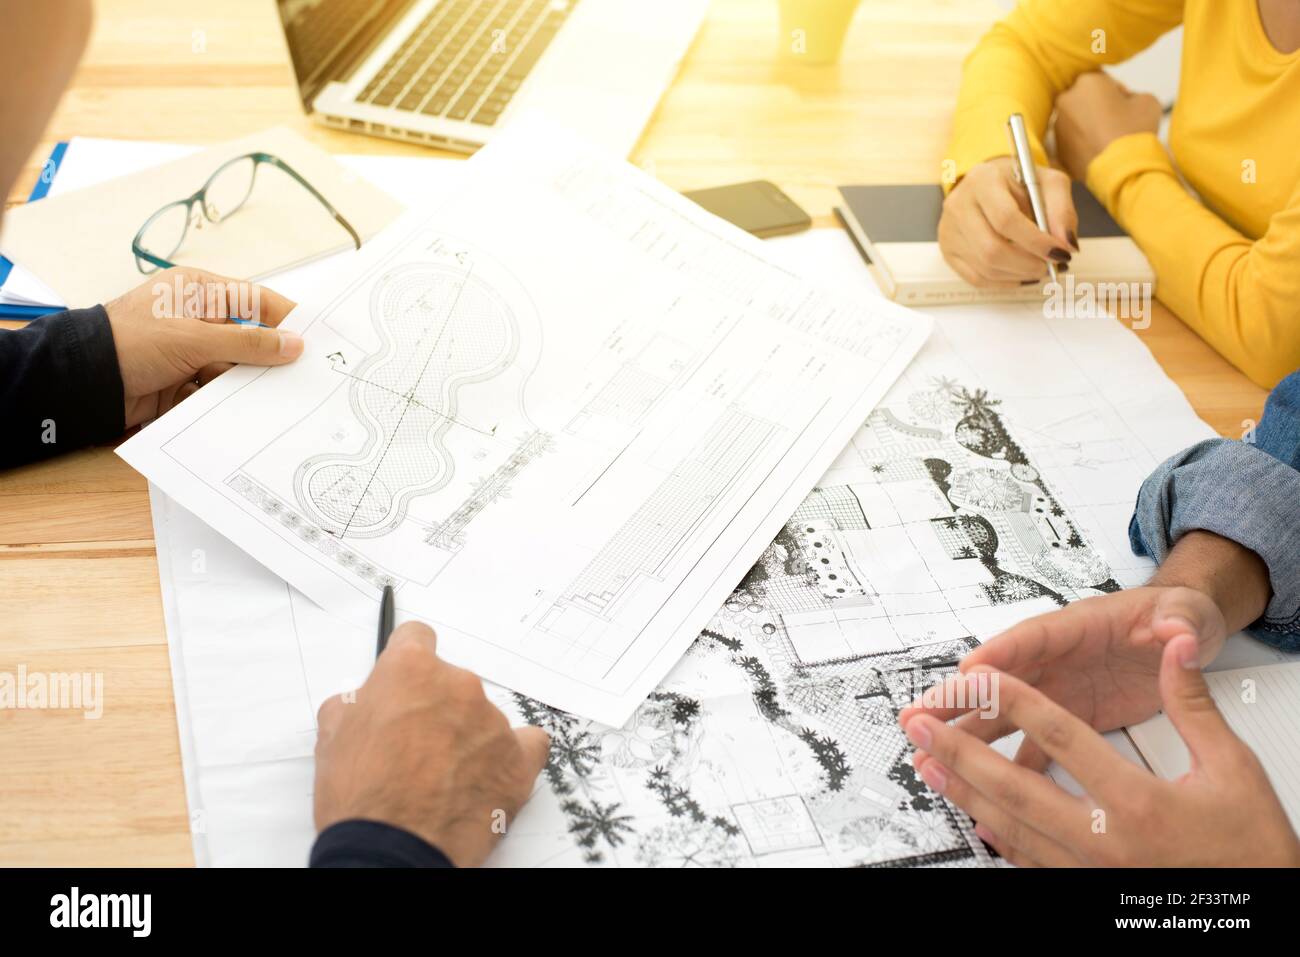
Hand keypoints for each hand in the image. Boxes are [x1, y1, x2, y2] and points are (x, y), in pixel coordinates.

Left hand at [104, 267, 302, 426]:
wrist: (82, 382)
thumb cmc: (132, 343)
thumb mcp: (195, 339)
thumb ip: (248, 342)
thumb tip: (295, 345)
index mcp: (198, 292)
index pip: (254, 300)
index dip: (286, 316)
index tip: (316, 336)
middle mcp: (197, 319)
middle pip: (248, 337)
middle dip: (269, 357)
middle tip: (304, 375)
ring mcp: (189, 353)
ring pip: (235, 368)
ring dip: (248, 383)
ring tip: (277, 398)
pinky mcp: (182, 383)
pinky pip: (216, 392)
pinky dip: (227, 402)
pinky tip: (244, 412)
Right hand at [313, 621, 550, 866]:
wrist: (392, 851)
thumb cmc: (360, 798)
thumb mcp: (332, 737)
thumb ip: (356, 703)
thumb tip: (367, 700)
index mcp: (411, 670)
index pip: (417, 638)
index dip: (407, 662)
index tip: (406, 681)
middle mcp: (459, 686)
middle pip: (451, 683)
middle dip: (434, 708)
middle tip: (413, 747)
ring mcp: (494, 721)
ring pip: (482, 716)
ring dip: (466, 737)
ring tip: (441, 779)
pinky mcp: (518, 760)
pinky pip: (528, 743)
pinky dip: (511, 754)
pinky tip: (492, 771)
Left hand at [900, 636, 1299, 865]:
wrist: (1265, 914)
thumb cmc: (1253, 851)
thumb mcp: (1233, 769)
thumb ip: (1193, 705)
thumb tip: (1178, 648)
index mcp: (1141, 805)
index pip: (1063, 738)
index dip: (1017, 701)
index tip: (980, 677)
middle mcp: (1107, 842)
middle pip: (1016, 786)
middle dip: (960, 750)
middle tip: (918, 724)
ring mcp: (1092, 871)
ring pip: (1011, 826)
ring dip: (964, 791)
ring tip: (927, 764)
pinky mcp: (1087, 889)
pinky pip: (1028, 858)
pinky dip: (994, 831)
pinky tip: (971, 813)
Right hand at [938, 156, 1076, 287]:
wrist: (989, 184)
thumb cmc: (1019, 183)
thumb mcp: (1048, 183)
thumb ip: (1062, 210)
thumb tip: (1067, 245)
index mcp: (983, 180)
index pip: (1006, 219)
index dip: (1035, 241)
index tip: (1059, 253)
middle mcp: (959, 205)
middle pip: (991, 249)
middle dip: (1027, 264)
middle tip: (1050, 266)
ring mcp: (949, 230)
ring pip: (985, 268)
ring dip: (1019, 275)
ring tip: (1039, 268)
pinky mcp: (948, 250)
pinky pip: (977, 278)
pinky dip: (1005, 282)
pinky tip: (1021, 274)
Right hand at [941, 585, 1227, 769]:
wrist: (1184, 636)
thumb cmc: (1175, 616)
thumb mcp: (1182, 614)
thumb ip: (1177, 623)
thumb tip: (1177, 632)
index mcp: (1078, 627)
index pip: (1032, 638)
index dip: (999, 655)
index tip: (969, 671)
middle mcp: (1056, 657)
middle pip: (998, 677)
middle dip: (959, 696)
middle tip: (921, 714)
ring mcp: (1058, 689)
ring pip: (1004, 713)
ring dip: (969, 733)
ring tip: (930, 750)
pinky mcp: (1069, 716)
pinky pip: (1032, 741)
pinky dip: (1008, 762)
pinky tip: (986, 785)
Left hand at [1055, 71, 1161, 181]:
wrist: (1122, 169)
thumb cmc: (1135, 132)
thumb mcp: (1147, 100)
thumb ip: (1132, 94)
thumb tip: (1125, 101)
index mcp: (1087, 82)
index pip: (1102, 80)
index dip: (1116, 91)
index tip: (1126, 103)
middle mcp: (1066, 101)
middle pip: (1084, 100)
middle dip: (1098, 108)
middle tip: (1116, 122)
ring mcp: (1058, 127)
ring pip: (1076, 122)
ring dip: (1089, 127)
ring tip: (1109, 139)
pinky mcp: (1058, 150)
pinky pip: (1071, 143)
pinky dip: (1082, 145)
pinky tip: (1100, 151)